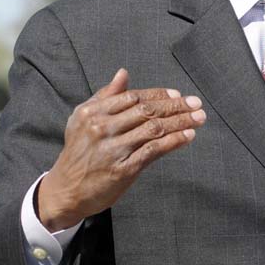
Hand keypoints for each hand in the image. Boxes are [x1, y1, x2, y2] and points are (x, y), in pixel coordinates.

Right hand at [38, 68, 205, 230]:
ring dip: (180, 122)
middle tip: (196, 103)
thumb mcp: (83, 119)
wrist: (65, 191)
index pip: (133, 97)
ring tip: (198, 118)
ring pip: (153, 129)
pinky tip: (188, 136)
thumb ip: (105, 95)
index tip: (177, 94)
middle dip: (175, 106)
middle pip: (146, 111)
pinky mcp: (122, 169)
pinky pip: (153, 151)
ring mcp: (112, 149)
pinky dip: (173, 141)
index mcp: (92, 112)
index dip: (159, 94)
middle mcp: (101, 128)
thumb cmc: (78, 153)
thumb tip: (123, 74)